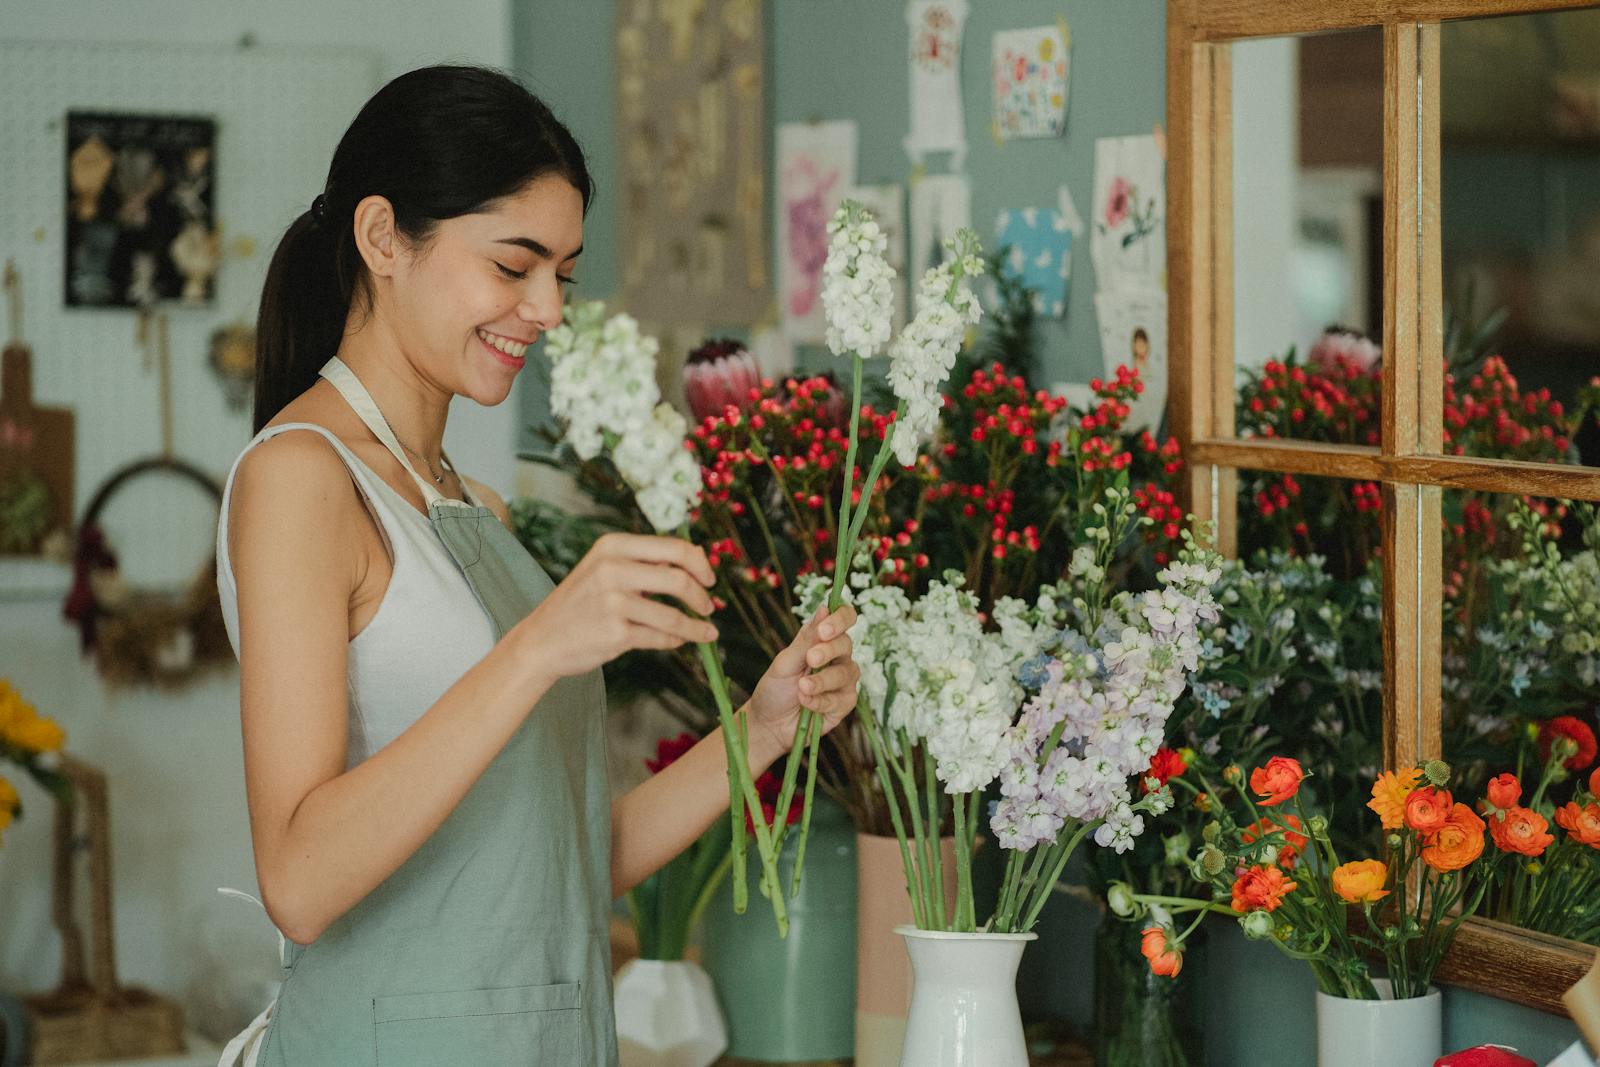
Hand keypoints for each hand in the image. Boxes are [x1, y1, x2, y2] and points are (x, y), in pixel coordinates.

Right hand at [515, 533, 717, 680]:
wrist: (542, 639)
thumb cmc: (580, 603)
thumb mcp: (604, 568)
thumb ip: (644, 562)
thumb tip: (697, 561)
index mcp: (614, 546)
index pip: (674, 548)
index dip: (700, 564)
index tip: (710, 578)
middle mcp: (613, 569)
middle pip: (679, 579)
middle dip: (702, 596)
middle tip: (708, 607)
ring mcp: (613, 602)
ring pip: (674, 615)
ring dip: (696, 627)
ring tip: (707, 633)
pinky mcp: (616, 633)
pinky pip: (661, 637)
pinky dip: (676, 640)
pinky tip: (680, 641)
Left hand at [745, 604, 859, 767]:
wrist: (769, 723)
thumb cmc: (775, 688)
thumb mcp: (785, 662)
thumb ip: (806, 639)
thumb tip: (825, 608)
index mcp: (822, 640)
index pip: (844, 619)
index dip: (840, 619)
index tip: (824, 630)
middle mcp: (838, 657)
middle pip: (846, 644)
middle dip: (828, 651)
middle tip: (810, 659)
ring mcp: (843, 681)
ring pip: (846, 673)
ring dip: (822, 680)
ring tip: (801, 687)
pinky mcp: (844, 704)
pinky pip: (840, 699)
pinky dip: (820, 701)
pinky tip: (805, 703)